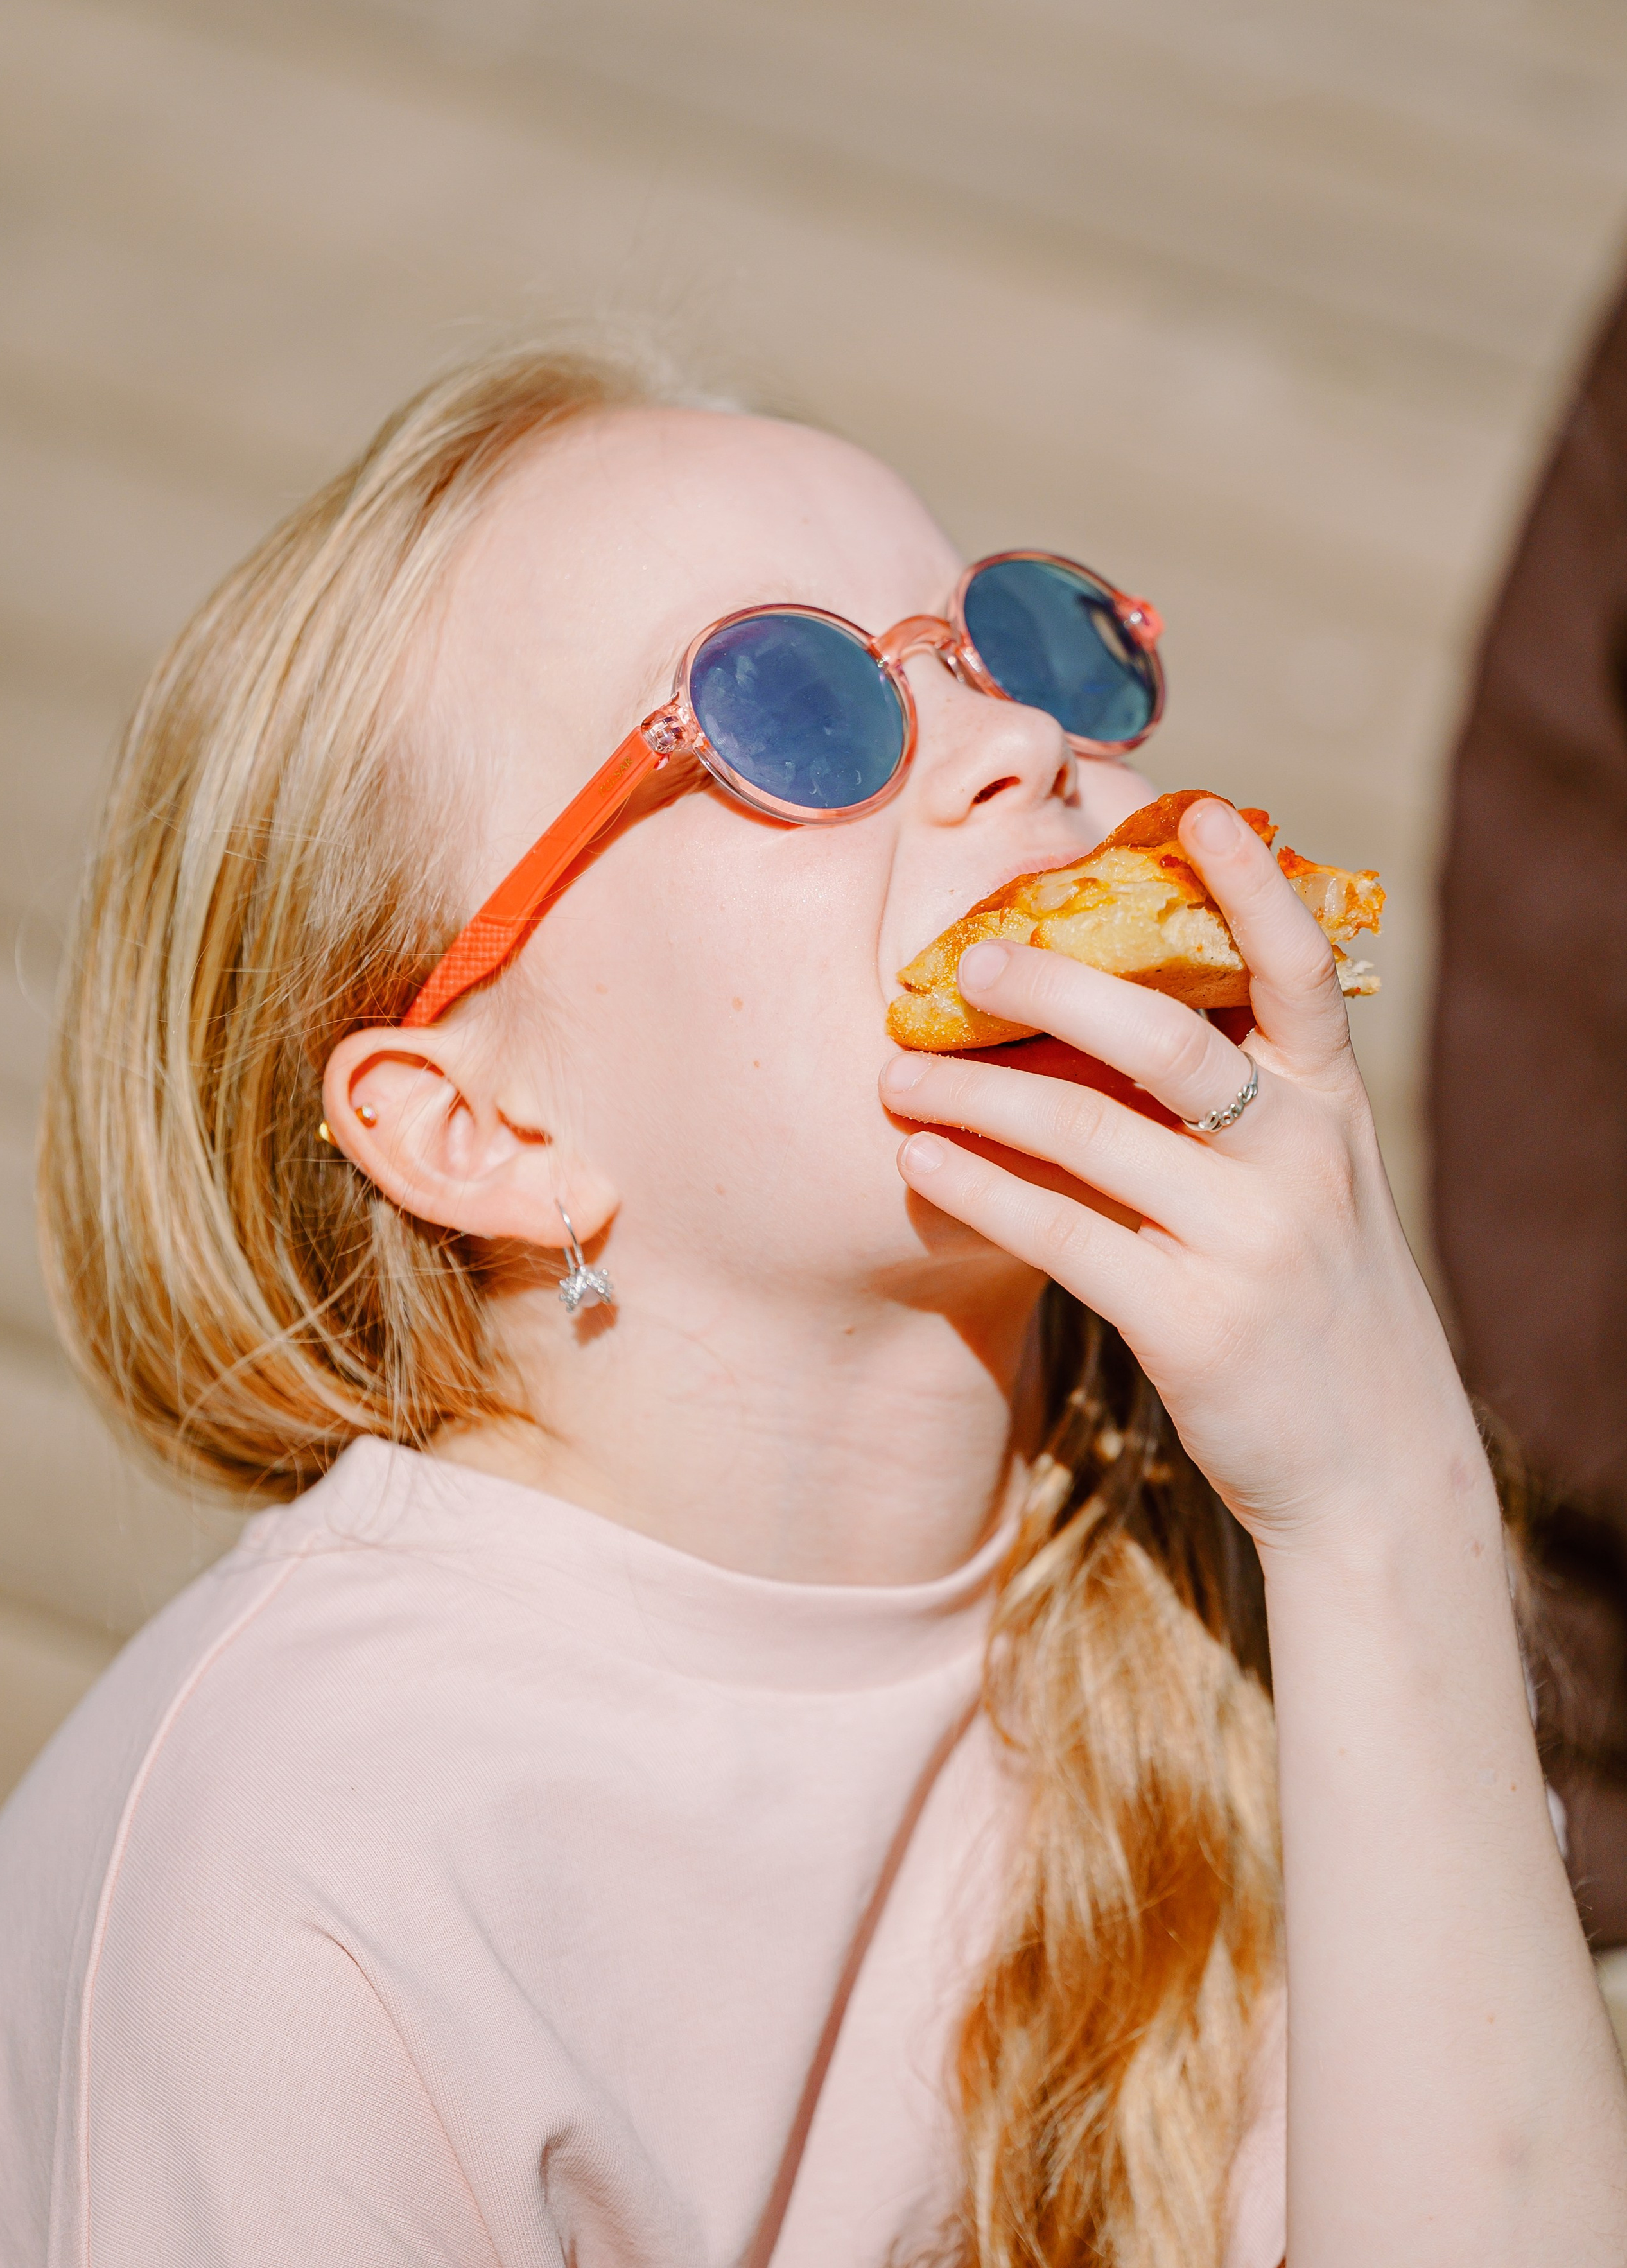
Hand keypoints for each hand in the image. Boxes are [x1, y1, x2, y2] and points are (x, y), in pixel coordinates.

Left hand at [879, 798, 1487, 1553]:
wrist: (1373, 1459)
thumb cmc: (1309, 1294)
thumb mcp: (1306, 1180)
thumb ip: (1232, 1101)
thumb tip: (1098, 1009)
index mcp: (1330, 1105)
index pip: (1299, 971)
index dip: (1254, 886)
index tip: (1200, 808)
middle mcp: (1301, 1157)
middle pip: (1164, 1036)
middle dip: (1051, 984)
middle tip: (960, 962)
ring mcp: (1251, 1241)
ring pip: (1090, 1132)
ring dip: (977, 1093)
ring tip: (894, 1073)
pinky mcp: (1195, 1324)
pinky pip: (1062, 1233)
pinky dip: (980, 1188)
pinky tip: (921, 1160)